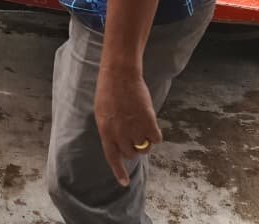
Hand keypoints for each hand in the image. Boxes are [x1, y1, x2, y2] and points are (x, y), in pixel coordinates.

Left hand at [94, 71, 161, 186]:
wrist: (121, 75)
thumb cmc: (110, 91)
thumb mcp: (102, 114)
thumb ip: (110, 131)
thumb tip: (120, 144)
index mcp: (105, 132)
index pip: (112, 158)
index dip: (119, 171)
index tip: (125, 183)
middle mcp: (120, 134)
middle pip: (131, 153)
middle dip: (134, 147)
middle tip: (134, 132)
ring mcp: (134, 129)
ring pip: (145, 147)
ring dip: (145, 140)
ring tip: (141, 123)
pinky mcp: (148, 122)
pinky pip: (156, 139)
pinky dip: (155, 133)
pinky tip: (150, 122)